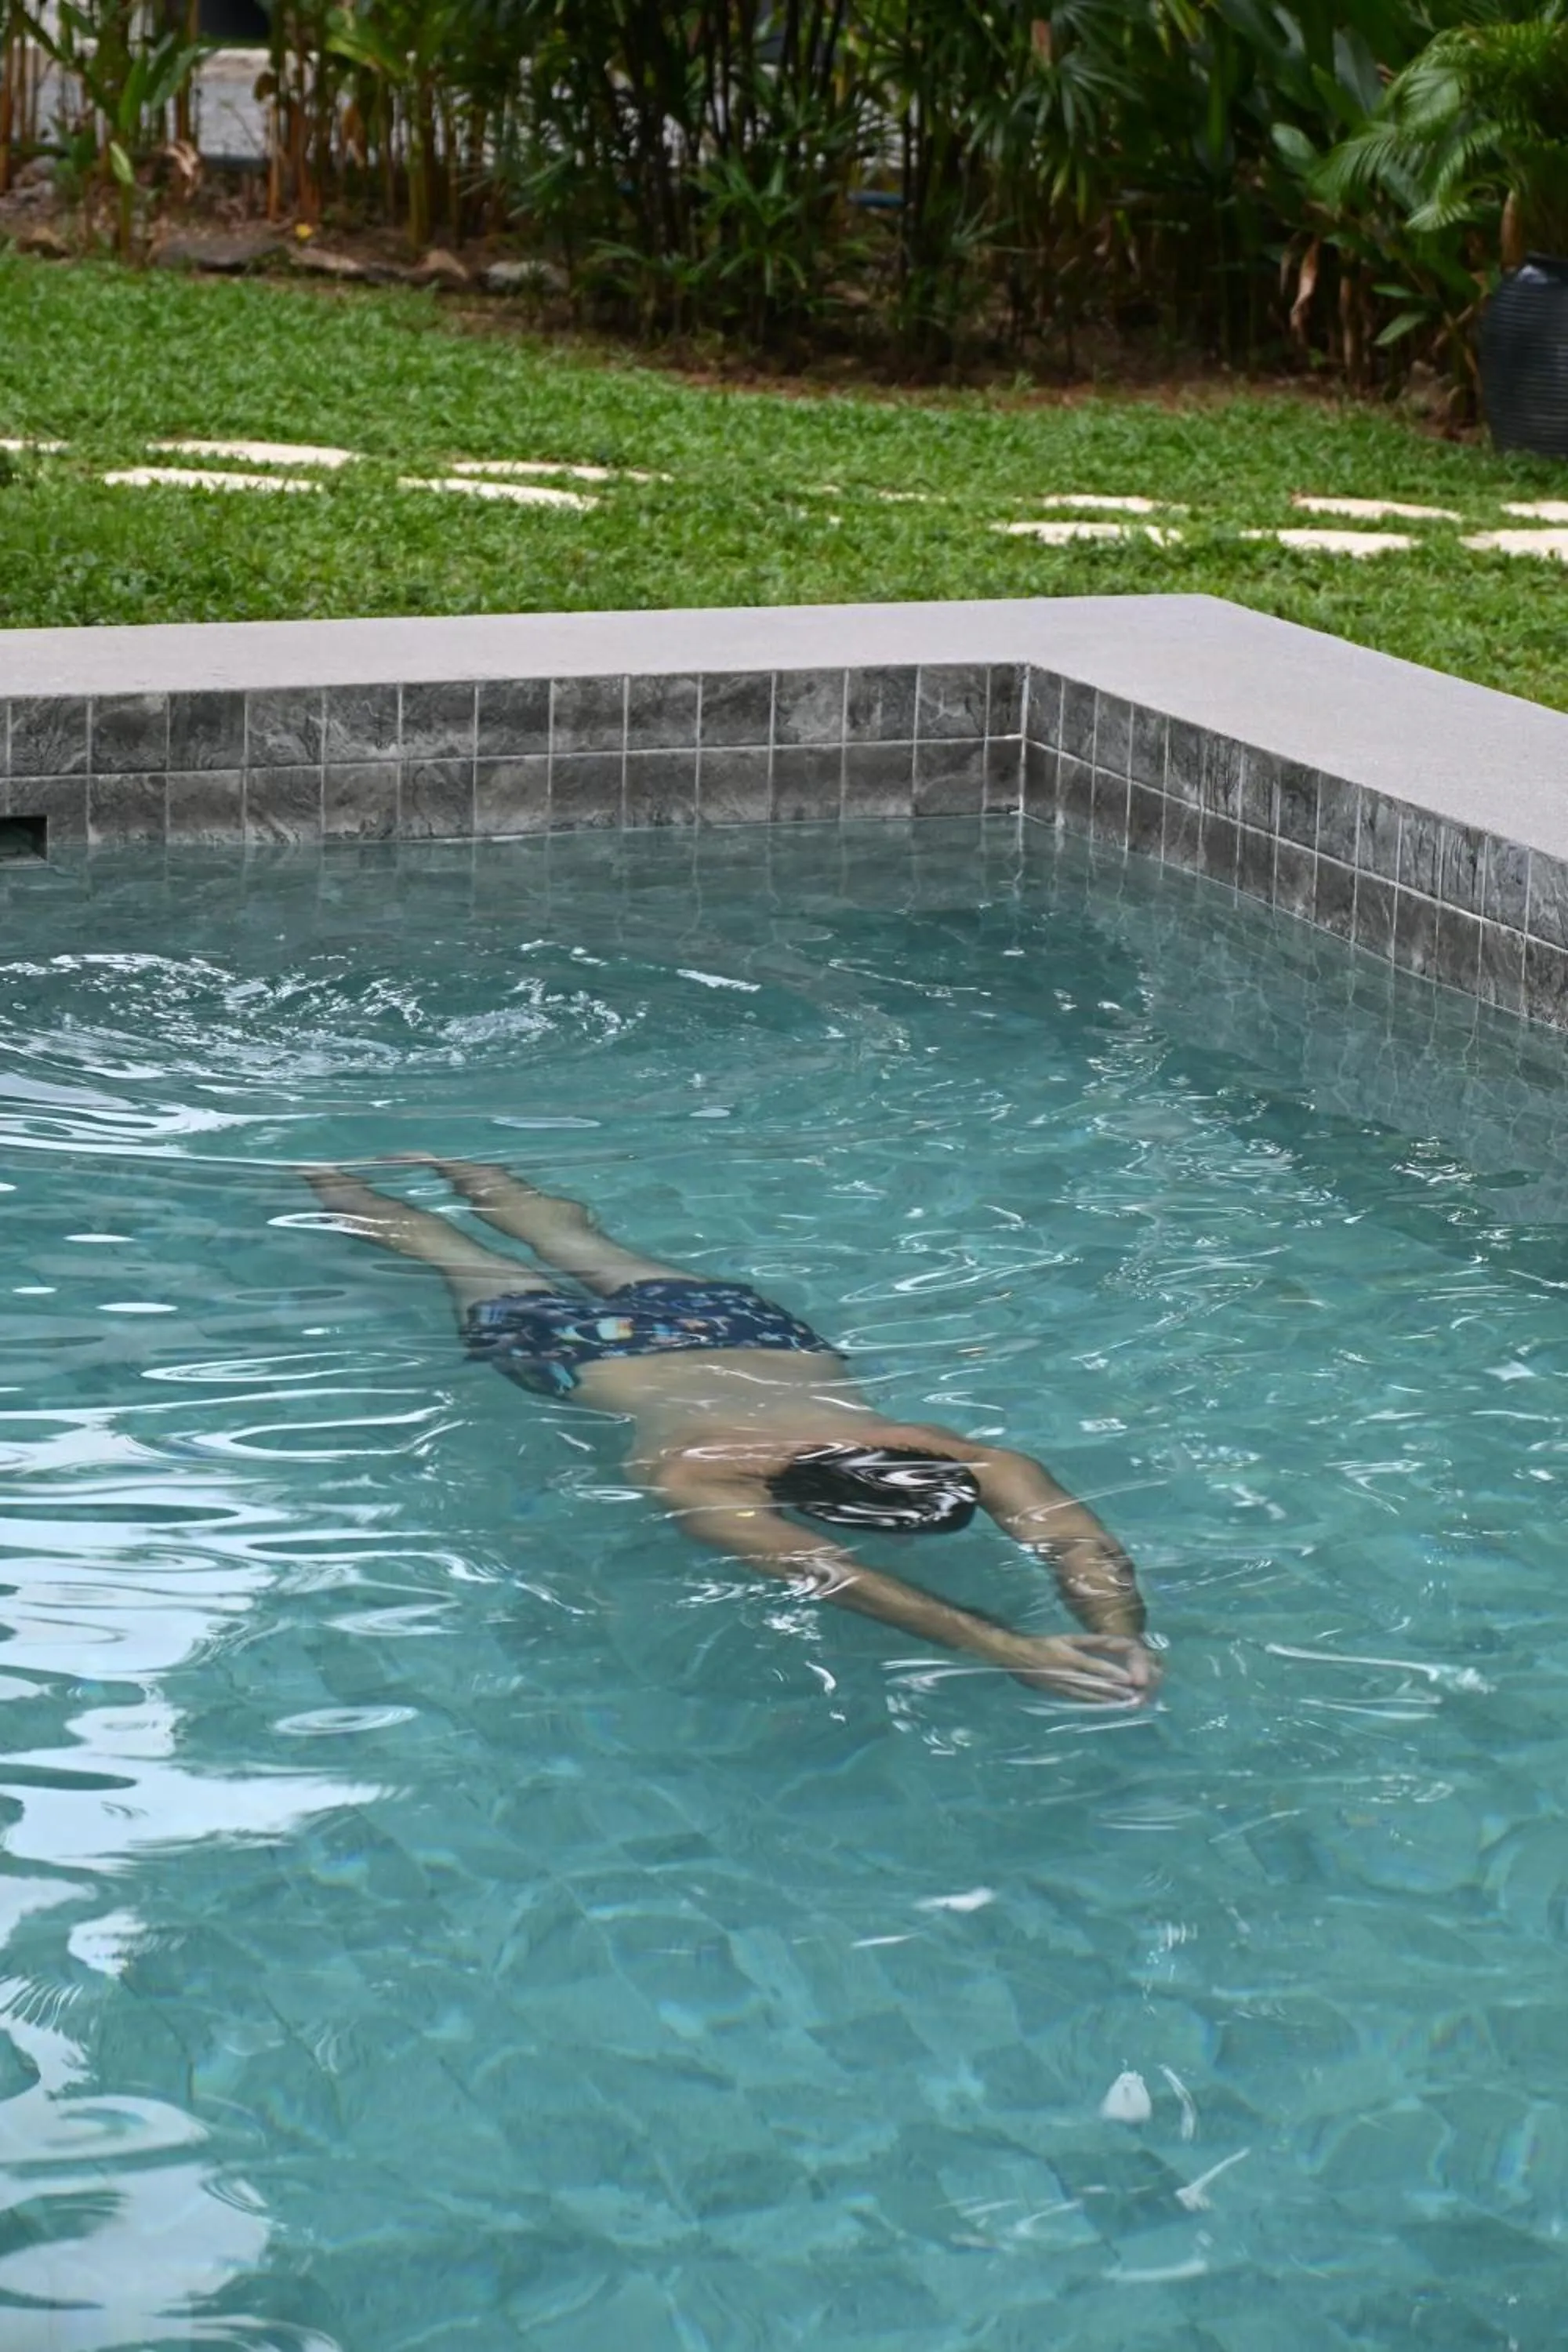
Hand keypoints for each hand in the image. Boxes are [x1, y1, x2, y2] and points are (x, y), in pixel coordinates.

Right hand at [1000, 1632, 1160, 1704]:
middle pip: (1094, 1684)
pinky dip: (1097, 1704)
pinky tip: (1109, 1706)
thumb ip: (1091, 1642)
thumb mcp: (1067, 1638)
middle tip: (1134, 1695)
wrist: (1017, 1658)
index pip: (1093, 1666)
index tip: (1128, 1678)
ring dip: (1109, 1700)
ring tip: (1127, 1703)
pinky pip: (1082, 1701)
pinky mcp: (1061, 1696)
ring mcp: (1063, 1688)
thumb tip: (1114, 1643)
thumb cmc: (1046, 1644)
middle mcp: (1067, 1674)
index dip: (1111, 1672)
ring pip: (1090, 1696)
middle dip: (1115, 1691)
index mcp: (1068, 1656)